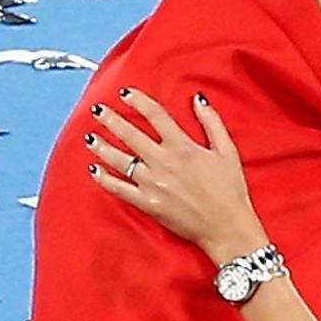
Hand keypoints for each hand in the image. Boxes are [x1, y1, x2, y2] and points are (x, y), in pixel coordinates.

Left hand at [85, 88, 268, 264]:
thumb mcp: (227, 151)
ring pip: (119, 159)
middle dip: (111, 119)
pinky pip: (118, 188)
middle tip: (98, 109)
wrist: (226, 226)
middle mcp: (163, 162)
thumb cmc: (230, 189)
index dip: (138, 101)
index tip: (125, 93)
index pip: (155, 115)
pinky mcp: (147, 203)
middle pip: (130, 134)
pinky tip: (94, 169)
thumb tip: (198, 99)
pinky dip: (104, 178)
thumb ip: (212, 122)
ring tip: (91, 137)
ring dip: (102, 146)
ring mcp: (152, 183)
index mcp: (183, 147)